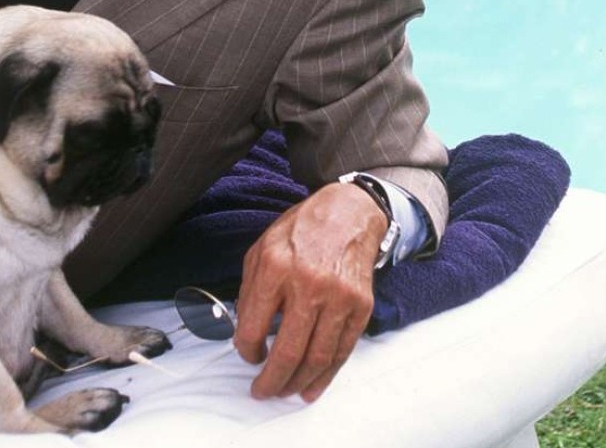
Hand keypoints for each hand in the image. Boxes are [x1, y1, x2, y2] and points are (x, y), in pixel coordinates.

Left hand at [232, 182, 385, 401]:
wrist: (348, 213)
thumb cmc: (301, 232)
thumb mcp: (261, 249)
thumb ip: (249, 291)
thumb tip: (245, 334)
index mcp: (276, 267)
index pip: (253, 327)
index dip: (246, 350)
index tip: (248, 355)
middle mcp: (309, 284)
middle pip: (288, 351)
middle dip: (271, 381)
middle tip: (261, 392)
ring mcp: (339, 297)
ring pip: (317, 358)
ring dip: (297, 384)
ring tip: (284, 392)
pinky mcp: (361, 306)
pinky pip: (342, 351)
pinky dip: (326, 376)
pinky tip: (311, 387)